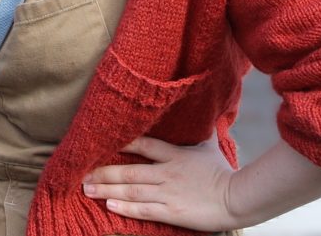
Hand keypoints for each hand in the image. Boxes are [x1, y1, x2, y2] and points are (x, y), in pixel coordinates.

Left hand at [82, 135, 242, 230]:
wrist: (239, 198)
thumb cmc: (223, 173)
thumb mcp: (208, 147)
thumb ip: (198, 130)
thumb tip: (200, 109)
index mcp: (175, 155)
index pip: (144, 144)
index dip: (121, 142)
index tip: (99, 142)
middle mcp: (168, 172)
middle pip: (129, 170)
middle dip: (103, 172)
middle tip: (81, 172)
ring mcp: (169, 192)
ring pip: (132, 190)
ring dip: (107, 189)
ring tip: (87, 188)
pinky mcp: (173, 212)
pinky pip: (145, 209)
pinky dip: (126, 208)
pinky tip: (109, 206)